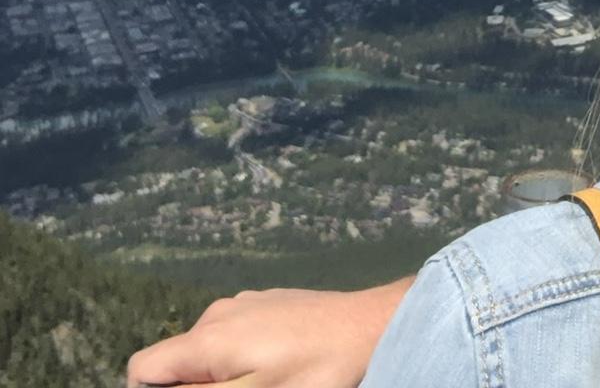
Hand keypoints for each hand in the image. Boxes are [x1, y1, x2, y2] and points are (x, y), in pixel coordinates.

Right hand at [126, 279, 411, 387]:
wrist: (372, 327)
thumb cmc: (315, 370)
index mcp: (207, 338)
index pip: (143, 369)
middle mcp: (219, 313)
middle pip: (178, 362)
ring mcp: (247, 304)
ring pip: (209, 351)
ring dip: (222, 375)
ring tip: (267, 381)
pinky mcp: (271, 303)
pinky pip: (237, 336)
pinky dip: (244, 357)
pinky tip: (281, 366)